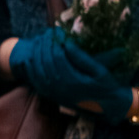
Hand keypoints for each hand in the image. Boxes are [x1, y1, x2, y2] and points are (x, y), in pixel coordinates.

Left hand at [10, 31, 131, 123]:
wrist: (107, 107)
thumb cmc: (106, 86)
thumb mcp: (99, 71)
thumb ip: (82, 58)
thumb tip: (67, 43)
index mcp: (72, 81)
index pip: (57, 56)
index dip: (56, 41)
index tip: (58, 30)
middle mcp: (60, 88)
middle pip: (45, 61)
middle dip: (45, 44)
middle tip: (48, 32)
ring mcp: (53, 93)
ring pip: (38, 70)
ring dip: (37, 53)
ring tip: (41, 40)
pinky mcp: (51, 96)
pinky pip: (36, 81)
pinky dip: (31, 68)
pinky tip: (31, 58)